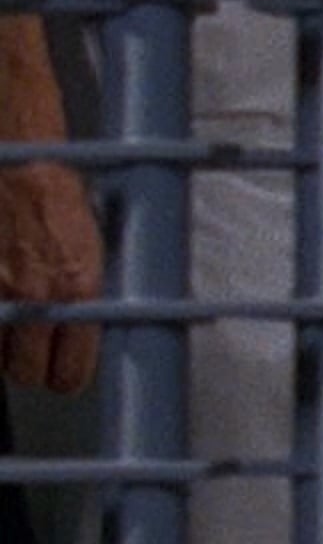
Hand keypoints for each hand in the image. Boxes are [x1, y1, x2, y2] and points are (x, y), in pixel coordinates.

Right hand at [0, 157, 98, 393]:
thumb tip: (87, 334)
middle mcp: (38, 298)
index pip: (71, 374)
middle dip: (28, 363)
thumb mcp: (93, 253)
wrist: (24, 169)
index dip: (63, 374)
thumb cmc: (59, 201)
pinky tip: (0, 301)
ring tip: (11, 320)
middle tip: (30, 345)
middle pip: (26, 372)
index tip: (60, 368)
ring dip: (1, 343)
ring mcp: (0, 292)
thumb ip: (86, 300)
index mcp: (79, 293)